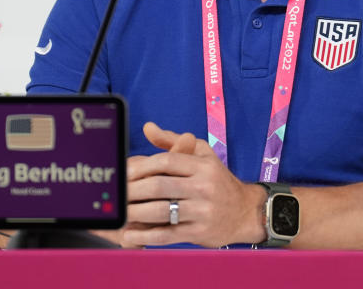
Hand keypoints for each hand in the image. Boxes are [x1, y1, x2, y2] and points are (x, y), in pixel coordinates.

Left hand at [121, 122, 264, 247]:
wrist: (245, 212)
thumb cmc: (218, 181)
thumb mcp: (202, 155)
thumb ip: (173, 141)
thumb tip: (147, 128)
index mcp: (203, 166)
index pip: (166, 161)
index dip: (141, 166)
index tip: (124, 173)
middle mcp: (204, 187)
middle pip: (160, 186)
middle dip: (132, 191)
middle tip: (117, 195)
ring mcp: (202, 211)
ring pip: (162, 211)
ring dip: (135, 213)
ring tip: (120, 213)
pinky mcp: (200, 232)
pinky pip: (168, 234)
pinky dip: (146, 236)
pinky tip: (131, 235)